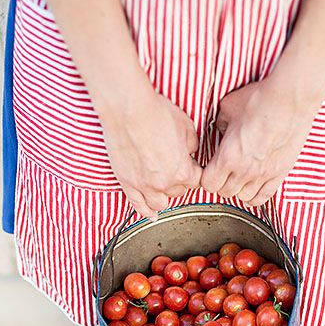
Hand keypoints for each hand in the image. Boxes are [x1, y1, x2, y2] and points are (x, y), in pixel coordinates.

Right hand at [101, 88, 201, 219]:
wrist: (128, 110)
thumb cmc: (157, 114)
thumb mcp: (186, 127)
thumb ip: (192, 145)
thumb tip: (190, 153)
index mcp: (183, 171)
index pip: (196, 182)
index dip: (194, 172)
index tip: (190, 166)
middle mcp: (165, 183)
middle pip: (178, 192)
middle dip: (179, 183)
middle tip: (173, 170)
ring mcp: (144, 186)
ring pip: (160, 204)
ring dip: (164, 198)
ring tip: (163, 190)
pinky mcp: (128, 184)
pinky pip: (137, 205)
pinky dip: (145, 212)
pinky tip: (150, 215)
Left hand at [201, 79, 316, 206]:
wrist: (289, 100)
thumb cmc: (260, 101)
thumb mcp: (228, 107)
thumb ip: (221, 123)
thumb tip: (222, 128)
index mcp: (228, 157)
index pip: (208, 184)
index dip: (207, 177)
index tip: (210, 170)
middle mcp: (244, 170)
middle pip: (225, 193)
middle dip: (221, 184)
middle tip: (224, 173)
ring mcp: (263, 175)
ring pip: (243, 198)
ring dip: (239, 190)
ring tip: (240, 178)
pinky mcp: (279, 174)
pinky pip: (264, 197)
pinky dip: (256, 196)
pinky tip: (254, 185)